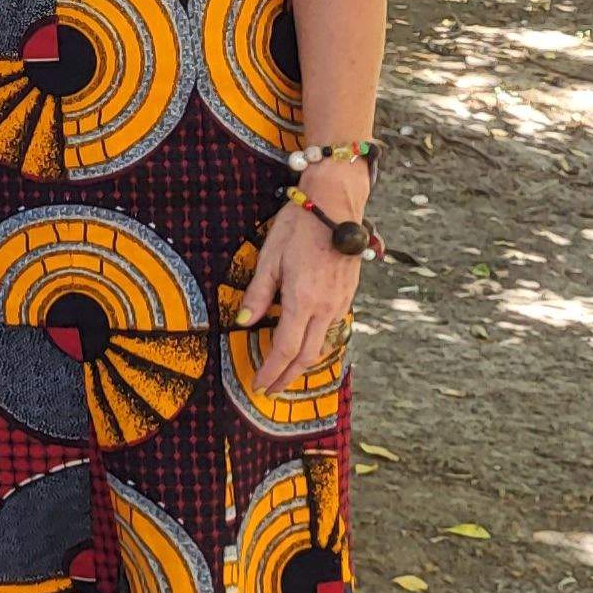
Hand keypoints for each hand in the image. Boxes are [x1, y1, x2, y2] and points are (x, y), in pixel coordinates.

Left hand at [237, 201, 363, 393]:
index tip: (259, 384)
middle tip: (270, 388)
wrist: (336, 204)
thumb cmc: (298, 226)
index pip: (286, 348)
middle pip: (307, 355)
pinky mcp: (348, 295)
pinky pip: (331, 328)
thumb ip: (258, 293)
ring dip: (302, 362)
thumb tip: (243, 322)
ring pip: (322, 344)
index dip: (272, 371)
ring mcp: (341, 302)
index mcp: (304, 300)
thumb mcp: (270, 257)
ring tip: (284, 371)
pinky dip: (315, 343)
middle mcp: (326, 307)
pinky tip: (303, 342)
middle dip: (287, 377)